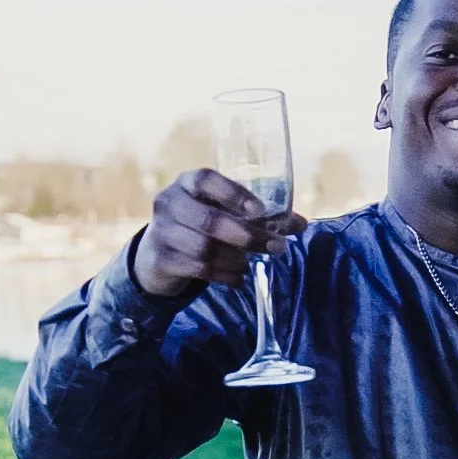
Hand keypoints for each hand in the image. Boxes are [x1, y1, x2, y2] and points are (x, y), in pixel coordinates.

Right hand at [134, 169, 305, 298]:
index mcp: (187, 183)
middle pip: (209, 220)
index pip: (205, 180)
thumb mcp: (222, 212)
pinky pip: (198, 269)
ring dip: (236, 258)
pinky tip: (238, 279)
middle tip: (276, 247)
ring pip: (204, 248)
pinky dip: (224, 275)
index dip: (233, 193)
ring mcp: (162, 232)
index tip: (260, 211)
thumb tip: (301, 224)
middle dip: (247, 236)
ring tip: (250, 264)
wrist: (156, 254)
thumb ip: (258, 216)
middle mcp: (169, 203)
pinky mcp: (161, 260)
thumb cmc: (199, 225)